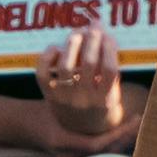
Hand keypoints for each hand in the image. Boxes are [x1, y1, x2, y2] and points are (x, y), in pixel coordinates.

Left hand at [34, 21, 132, 148]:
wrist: (80, 130)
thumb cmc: (101, 103)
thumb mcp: (113, 93)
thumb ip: (111, 70)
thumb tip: (104, 35)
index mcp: (105, 100)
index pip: (110, 70)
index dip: (110, 49)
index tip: (109, 36)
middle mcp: (84, 100)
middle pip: (89, 64)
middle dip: (93, 39)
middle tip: (95, 26)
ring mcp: (64, 99)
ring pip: (66, 66)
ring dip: (72, 44)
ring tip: (77, 33)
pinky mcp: (49, 95)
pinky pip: (43, 73)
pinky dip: (48, 56)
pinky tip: (56, 48)